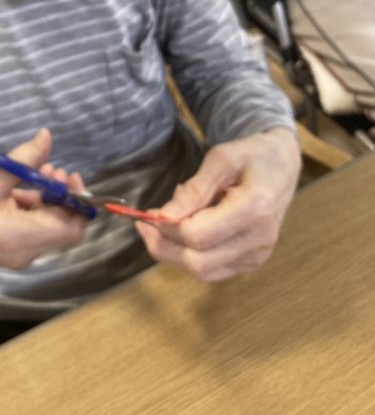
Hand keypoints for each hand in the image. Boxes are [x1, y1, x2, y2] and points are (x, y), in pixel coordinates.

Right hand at [0, 128, 86, 267]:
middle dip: (62, 197)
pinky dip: (35, 208)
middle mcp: (23, 253)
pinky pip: (35, 229)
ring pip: (49, 227)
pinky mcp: (11, 250)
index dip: (78, 203)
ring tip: (37, 173)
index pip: (70, 229)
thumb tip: (46, 137)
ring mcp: (17, 255)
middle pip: (63, 227)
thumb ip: (24, 159)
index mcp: (18, 238)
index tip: (70, 177)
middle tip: (51, 169)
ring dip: (48, 199)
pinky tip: (22, 188)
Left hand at [136, 128, 300, 281]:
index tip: (150, 213)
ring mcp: (258, 255)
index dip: (167, 228)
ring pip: (203, 272)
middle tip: (145, 225)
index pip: (197, 235)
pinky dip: (190, 255)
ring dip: (174, 253)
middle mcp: (259, 240)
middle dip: (163, 246)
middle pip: (198, 262)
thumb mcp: (220, 159)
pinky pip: (213, 271)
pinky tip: (185, 232)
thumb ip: (194, 190)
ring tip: (166, 225)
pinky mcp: (253, 261)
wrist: (281, 165)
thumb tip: (163, 216)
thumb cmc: (251, 155)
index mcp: (253, 209)